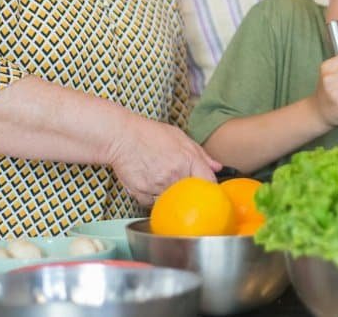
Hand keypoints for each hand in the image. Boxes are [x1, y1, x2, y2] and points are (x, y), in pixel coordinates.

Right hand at [107, 115, 221, 205]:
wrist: (121, 136)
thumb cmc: (150, 134)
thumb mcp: (180, 137)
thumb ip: (201, 154)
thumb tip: (217, 167)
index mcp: (188, 159)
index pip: (208, 182)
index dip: (209, 186)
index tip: (206, 188)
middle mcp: (175, 174)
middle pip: (190, 195)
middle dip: (188, 192)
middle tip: (181, 184)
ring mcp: (158, 185)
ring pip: (171, 201)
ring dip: (169, 196)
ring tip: (161, 180)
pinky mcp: (142, 193)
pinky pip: (152, 203)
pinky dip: (152, 198)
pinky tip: (149, 184)